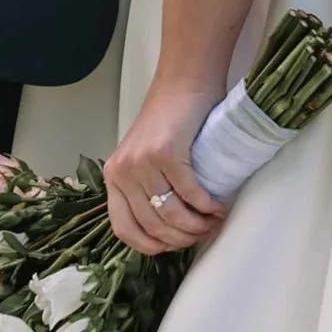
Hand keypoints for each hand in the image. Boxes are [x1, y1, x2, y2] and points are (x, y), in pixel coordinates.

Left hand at [107, 76, 228, 255]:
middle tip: (203, 233)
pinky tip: (218, 207)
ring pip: (171, 215)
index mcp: (113, 178)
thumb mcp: (144, 159)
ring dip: (196, 226)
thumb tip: (166, 231)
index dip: (151, 246)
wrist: (183, 84)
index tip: (174, 246)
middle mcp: (122, 173)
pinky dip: (207, 206)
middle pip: (152, 226)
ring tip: (212, 222)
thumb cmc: (169, 122)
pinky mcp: (166, 153)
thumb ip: (144, 188)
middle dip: (182, 239)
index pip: (124, 230)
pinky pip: (189, 194)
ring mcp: (142, 163)